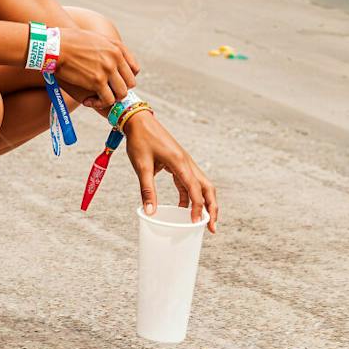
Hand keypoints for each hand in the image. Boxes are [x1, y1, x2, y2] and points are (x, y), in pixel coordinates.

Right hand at [55, 28, 138, 107]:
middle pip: (130, 83)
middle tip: (106, 92)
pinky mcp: (97, 81)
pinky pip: (108, 100)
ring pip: (121, 93)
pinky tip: (87, 102)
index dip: (125, 79)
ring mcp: (108, 69)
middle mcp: (115, 57)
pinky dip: (98, 104)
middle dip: (119, 90)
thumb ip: (107, 49)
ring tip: (97, 98)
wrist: (54, 45)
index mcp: (116, 47)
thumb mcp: (94, 38)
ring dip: (110, 99)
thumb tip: (110, 61)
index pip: (134, 69)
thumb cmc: (68, 41)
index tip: (114, 82)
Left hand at [124, 112, 217, 233]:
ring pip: (201, 184)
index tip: (195, 224)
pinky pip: (189, 180)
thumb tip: (149, 212)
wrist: (138, 120)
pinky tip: (183, 206)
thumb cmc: (140, 140)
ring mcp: (184, 161)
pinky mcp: (178, 161)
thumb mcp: (142, 166)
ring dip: (203, 202)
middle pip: (207, 188)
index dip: (197, 208)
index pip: (195, 190)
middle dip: (211, 208)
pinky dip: (190, 194)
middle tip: (211, 227)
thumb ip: (147, 190)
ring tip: (201, 221)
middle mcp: (187, 162)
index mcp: (180, 163)